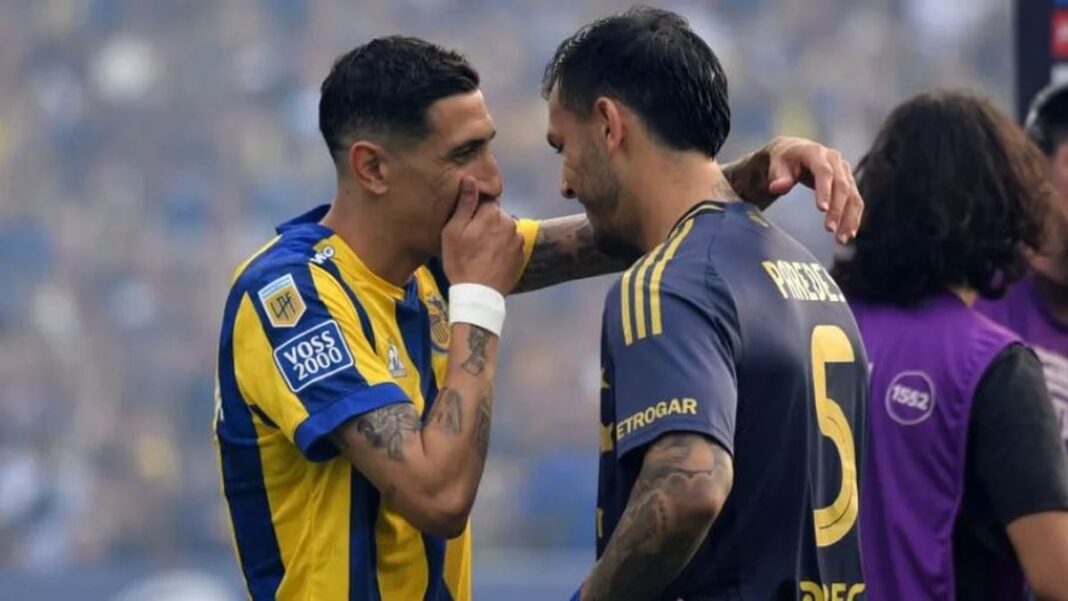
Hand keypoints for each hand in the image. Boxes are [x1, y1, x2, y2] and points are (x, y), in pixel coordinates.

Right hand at [442, 176, 524, 293]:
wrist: (478, 295)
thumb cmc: (461, 261)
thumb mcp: (453, 231)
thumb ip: (465, 203)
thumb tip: (471, 177)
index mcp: (493, 213)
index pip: (485, 202)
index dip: (474, 212)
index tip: (466, 224)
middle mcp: (510, 222)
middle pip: (496, 216)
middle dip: (486, 223)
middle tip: (471, 241)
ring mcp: (518, 240)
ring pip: (504, 230)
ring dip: (495, 236)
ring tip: (481, 253)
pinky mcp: (521, 255)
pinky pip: (510, 245)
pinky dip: (502, 249)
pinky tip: (490, 260)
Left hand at [763, 136, 862, 243]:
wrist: (795, 152)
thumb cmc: (784, 160)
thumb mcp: (776, 165)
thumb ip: (778, 176)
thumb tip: (777, 187)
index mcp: (815, 153)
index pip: (824, 172)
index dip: (825, 190)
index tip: (822, 210)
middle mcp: (835, 160)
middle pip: (841, 185)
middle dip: (837, 209)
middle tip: (829, 229)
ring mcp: (844, 171)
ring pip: (852, 195)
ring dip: (849, 218)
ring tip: (841, 239)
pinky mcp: (849, 182)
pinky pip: (855, 201)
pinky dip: (854, 217)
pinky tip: (849, 233)